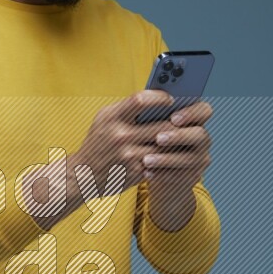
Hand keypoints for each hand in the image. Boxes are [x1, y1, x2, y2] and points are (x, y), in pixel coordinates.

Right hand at [71, 89, 191, 192]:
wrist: (83, 175)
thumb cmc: (97, 142)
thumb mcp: (104, 119)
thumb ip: (127, 108)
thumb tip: (158, 98)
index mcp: (112, 118)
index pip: (141, 100)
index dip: (160, 97)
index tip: (170, 99)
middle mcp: (121, 136)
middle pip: (162, 126)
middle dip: (178, 123)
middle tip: (188, 119)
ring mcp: (130, 156)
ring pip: (166, 146)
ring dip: (178, 141)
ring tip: (187, 134)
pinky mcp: (136, 173)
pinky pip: (161, 162)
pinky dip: (170, 157)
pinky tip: (176, 152)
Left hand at [142, 99, 212, 229]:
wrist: (157, 170)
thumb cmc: (151, 138)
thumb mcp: (152, 125)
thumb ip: (153, 116)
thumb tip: (143, 108)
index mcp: (196, 119)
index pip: (204, 110)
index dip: (191, 113)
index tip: (173, 118)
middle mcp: (202, 137)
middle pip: (200, 135)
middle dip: (179, 136)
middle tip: (158, 138)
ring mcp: (201, 158)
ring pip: (190, 159)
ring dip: (167, 159)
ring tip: (146, 160)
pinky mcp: (193, 176)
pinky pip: (181, 177)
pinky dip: (162, 174)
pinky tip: (146, 172)